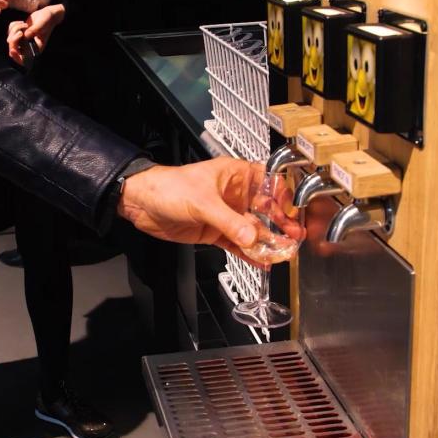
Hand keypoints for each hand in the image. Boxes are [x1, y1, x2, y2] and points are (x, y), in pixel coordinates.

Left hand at [7, 3, 65, 64]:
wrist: (46, 14)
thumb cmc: (47, 21)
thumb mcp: (41, 26)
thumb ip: (32, 31)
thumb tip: (22, 36)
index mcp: (35, 49)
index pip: (23, 59)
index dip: (16, 57)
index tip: (13, 50)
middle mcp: (27, 46)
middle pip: (13, 49)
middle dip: (14, 39)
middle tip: (20, 31)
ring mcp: (22, 40)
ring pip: (10, 38)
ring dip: (15, 29)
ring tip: (25, 24)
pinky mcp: (19, 33)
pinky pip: (10, 31)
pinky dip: (14, 25)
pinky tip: (22, 22)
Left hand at [117, 158, 303, 264]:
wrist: (142, 203)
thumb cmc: (169, 187)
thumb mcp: (203, 202)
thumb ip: (229, 222)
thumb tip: (252, 238)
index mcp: (236, 175)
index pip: (269, 182)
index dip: (283, 197)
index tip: (293, 213)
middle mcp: (235, 194)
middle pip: (266, 210)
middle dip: (281, 224)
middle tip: (295, 238)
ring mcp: (226, 214)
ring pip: (253, 230)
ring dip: (267, 242)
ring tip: (283, 254)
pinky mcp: (216, 232)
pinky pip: (238, 244)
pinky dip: (250, 253)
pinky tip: (262, 261)